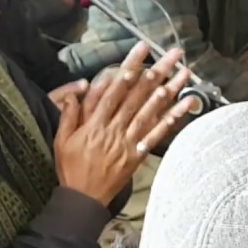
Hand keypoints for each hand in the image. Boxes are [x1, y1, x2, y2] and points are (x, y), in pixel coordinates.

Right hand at [54, 43, 194, 204]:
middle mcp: (114, 128)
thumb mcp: (61, 139)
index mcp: (95, 122)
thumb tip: (80, 88)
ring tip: (184, 72)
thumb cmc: (70, 167)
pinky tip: (186, 105)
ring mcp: (128, 142)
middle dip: (157, 71)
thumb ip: (70, 113)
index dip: (130, 66)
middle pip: (139, 94)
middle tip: (173, 53)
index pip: (115, 88)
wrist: (82, 198)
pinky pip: (157, 134)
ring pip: (152, 111)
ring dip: (170, 90)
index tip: (142, 48)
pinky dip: (173, 119)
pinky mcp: (138, 154)